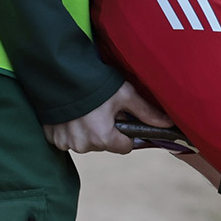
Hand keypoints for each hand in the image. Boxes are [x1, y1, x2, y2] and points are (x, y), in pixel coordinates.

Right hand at [43, 81, 169, 155]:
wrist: (59, 73)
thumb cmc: (96, 84)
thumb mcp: (125, 95)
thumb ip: (146, 112)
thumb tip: (168, 123)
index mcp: (103, 138)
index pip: (124, 147)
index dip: (126, 133)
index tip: (122, 119)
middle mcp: (83, 145)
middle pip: (104, 144)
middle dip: (106, 130)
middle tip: (103, 110)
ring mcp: (65, 143)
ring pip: (86, 142)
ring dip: (88, 131)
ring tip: (87, 110)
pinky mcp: (52, 138)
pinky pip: (67, 139)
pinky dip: (71, 130)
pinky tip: (73, 114)